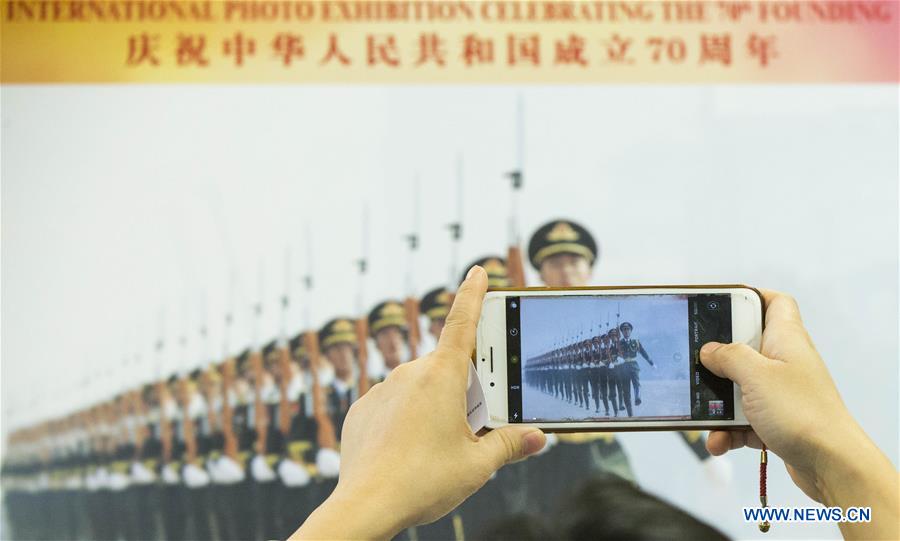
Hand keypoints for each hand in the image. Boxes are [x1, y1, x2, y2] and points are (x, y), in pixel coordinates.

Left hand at [292, 266, 545, 539]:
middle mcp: (410, 374)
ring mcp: (382, 390)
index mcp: (442, 377)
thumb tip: (536, 437)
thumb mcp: (477, 465)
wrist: (366, 505)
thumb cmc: (423, 482)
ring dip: (435, 406)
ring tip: (437, 449)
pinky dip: (406, 420)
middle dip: (466, 392)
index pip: (462, 322)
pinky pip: (393, 404)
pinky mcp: (363, 409)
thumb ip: (509, 444)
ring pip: (420, 388)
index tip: (477, 271)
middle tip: (470, 430)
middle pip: (449, 369)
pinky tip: (409, 451)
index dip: (473, 294)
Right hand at [702, 290, 896, 539]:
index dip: (751, 298)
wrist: (831, 464)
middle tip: (697, 364)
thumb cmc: (801, 412)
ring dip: (717, 404)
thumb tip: (709, 350)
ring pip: (738, 389)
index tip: (720, 305)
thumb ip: (729, 356)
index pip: (775, 303)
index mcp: (786, 340)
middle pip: (745, 348)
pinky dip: (727, 430)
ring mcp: (780, 394)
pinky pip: (742, 420)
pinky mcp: (775, 422)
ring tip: (702, 416)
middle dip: (718, 361)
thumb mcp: (756, 375)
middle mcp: (784, 363)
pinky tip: (718, 442)